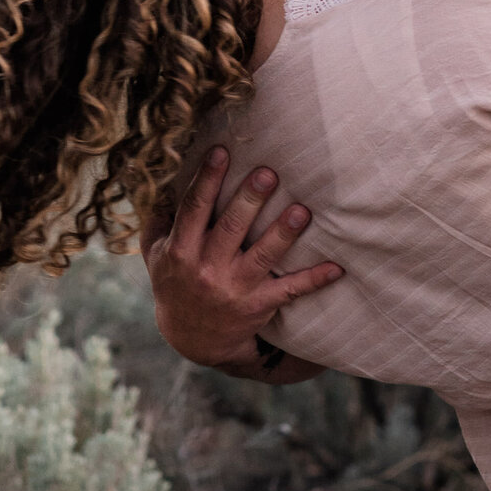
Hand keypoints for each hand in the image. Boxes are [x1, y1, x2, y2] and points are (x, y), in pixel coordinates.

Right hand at [140, 146, 343, 369]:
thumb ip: (157, 221)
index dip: (207, 179)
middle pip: (231, 228)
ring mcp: (234, 289)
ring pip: (263, 256)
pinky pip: (289, 291)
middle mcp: (206, 269)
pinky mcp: (258, 306)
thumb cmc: (174, 283)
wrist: (192, 339)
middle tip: (268, 173)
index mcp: (181, 250)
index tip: (221, 151)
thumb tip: (162, 182)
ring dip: (283, 233)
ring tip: (301, 211)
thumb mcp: (154, 255)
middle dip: (250, 199)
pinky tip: (336, 267)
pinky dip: (314, 280)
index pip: (194, 208)